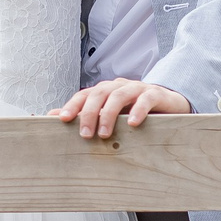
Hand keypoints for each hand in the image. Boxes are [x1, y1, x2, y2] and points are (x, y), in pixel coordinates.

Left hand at [54, 78, 189, 138]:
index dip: (73, 105)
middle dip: (89, 113)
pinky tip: (132, 124)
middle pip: (99, 94)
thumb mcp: (109, 114)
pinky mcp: (155, 94)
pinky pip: (145, 99)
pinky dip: (137, 110)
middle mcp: (118, 86)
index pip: (85, 94)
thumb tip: (51, 117)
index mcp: (106, 91)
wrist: (168, 104)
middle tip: (84, 134)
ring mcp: (137, 88)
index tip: (63, 119)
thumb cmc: (135, 110)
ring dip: (109, 114)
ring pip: (119, 95)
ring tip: (104, 134)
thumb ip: (84, 114)